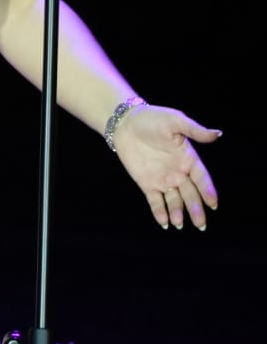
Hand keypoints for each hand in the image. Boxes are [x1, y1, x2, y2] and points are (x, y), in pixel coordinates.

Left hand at [112, 104, 221, 230]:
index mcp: (189, 159)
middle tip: (201, 225)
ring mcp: (163, 179)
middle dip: (196, 209)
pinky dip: (160, 212)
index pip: (202, 179)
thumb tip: (218, 134)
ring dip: (178, 212)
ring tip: (179, 224)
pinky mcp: (146, 183)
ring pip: (174, 200)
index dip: (208, 191)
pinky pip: (155, 201)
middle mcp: (179, 172)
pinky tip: (164, 223)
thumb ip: (195, 130)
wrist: (124, 122)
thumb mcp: (175, 121)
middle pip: (190, 194)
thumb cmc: (153, 118)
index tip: (213, 204)